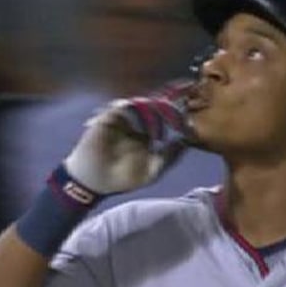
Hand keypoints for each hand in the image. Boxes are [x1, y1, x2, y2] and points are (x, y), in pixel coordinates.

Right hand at [61, 82, 192, 196]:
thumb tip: (187, 141)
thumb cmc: (123, 179)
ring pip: (141, 104)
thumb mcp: (152, 172)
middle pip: (156, 106)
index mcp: (150, 133)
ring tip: (160, 115)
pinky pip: (121, 107)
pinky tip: (139, 118)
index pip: (166, 119)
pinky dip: (132, 109)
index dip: (178, 114)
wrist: (94, 182)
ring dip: (152, 108)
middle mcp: (138, 123)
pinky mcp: (108, 118)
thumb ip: (170, 158)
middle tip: (178, 108)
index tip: (190, 117)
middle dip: (169, 104)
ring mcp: (123, 120)